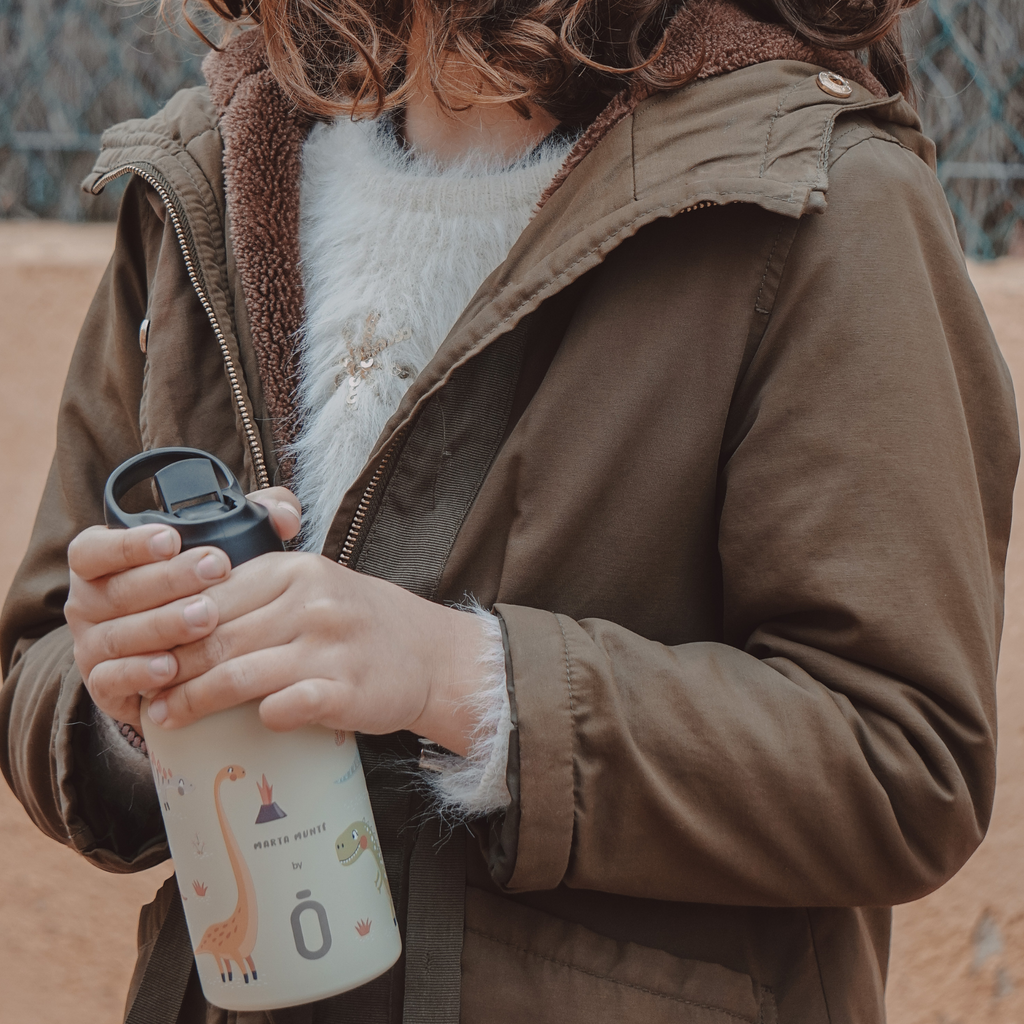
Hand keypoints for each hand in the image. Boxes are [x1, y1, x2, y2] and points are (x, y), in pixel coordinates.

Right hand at [65, 487, 301, 730]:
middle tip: (215, 568)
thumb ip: (255, 518)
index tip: (173, 538)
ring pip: (117, 636)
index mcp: (102, 564)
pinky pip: (113, 681)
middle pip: (114, 591)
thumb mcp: (223, 547)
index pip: (94, 549)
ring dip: (161, 625)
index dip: (128, 543)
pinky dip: (141, 674)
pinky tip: (172, 668)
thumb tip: (284, 516)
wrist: (192, 663)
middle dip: (167, 579)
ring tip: (206, 617)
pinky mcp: (104, 686)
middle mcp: (89, 604)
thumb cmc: (204, 591)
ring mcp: (92, 647)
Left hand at [146, 554, 487, 755]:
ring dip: (193, 699)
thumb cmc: (360, 622)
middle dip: (169, 666)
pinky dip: (259, 717)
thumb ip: (258, 593)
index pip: (213, 593)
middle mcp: (313, 603)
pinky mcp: (348, 691)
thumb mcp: (315, 586)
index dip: (168, 623)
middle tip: (139, 687)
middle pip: (217, 635)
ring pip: (240, 674)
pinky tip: (240, 726)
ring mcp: (331, 648)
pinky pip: (287, 706)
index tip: (140, 646)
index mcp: (297, 570)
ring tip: (164, 716)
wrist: (430, 654)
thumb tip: (179, 617)